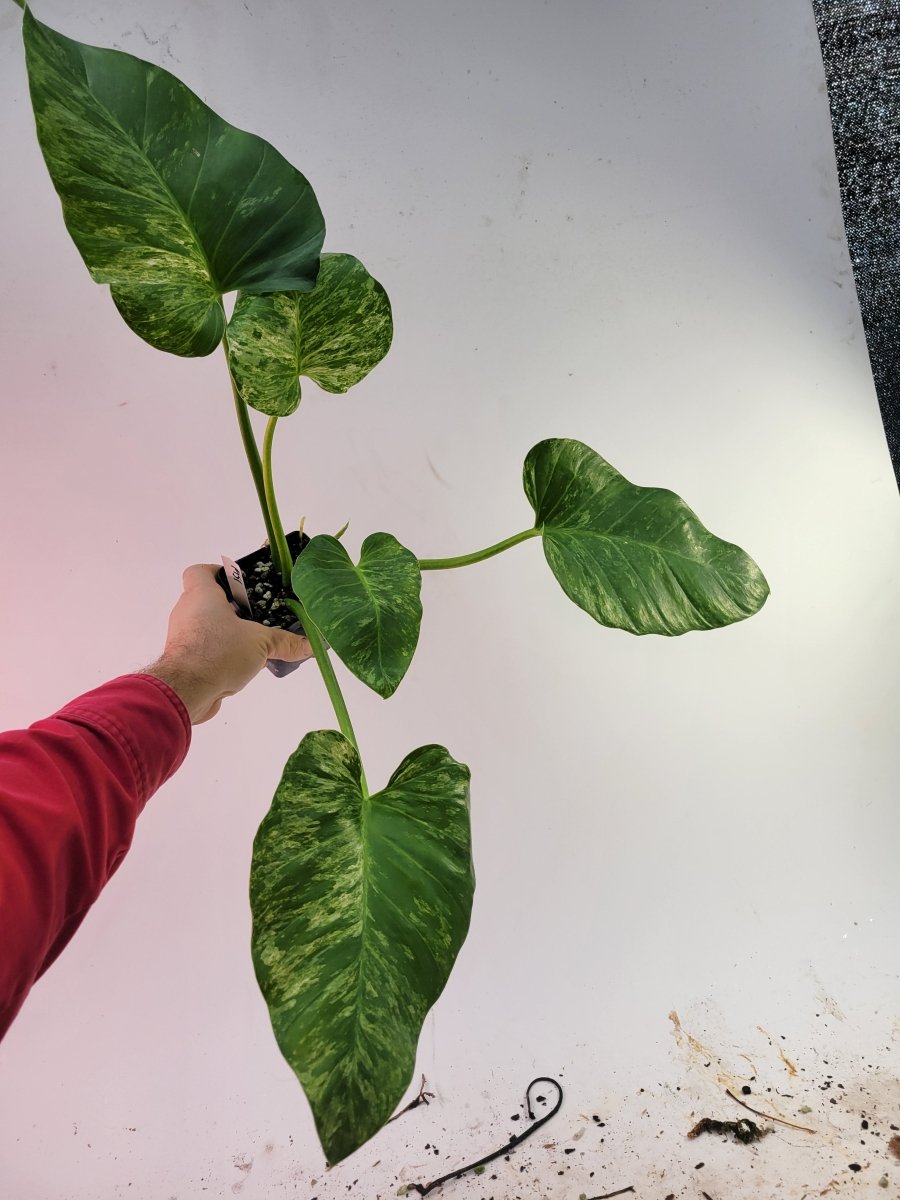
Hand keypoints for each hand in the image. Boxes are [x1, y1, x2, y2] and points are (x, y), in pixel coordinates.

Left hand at [143, 564, 313, 724]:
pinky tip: (242, 666)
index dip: (218, 573)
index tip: (240, 584)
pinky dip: (220, 654)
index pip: (200, 571)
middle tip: (258, 616)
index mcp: (201, 595)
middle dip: (233, 608)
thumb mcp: (261, 643)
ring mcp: (182, 638)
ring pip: (207, 628)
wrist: (185, 692)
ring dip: (228, 634)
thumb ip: (286, 642)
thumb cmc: (219, 651)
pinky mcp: (183, 662)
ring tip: (255, 643)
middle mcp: (187, 612)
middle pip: (208, 601)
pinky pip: (204, 650)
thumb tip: (312, 645)